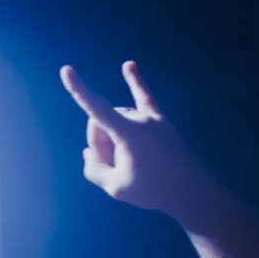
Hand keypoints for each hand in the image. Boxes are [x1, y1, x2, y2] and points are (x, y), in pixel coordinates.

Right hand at [59, 62, 229, 229]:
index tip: (66, 69)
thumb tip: (89, 153)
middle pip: (102, 121)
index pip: (96, 108)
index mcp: (129, 133)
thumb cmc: (153, 191)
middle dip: (99, 141)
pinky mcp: (161, 121)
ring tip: (127, 162)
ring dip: (112, 137)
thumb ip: (94, 169)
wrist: (192, 192)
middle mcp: (140, 119)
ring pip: (116, 118)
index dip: (79, 90)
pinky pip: (145, 96)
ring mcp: (152, 118)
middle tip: (112, 166)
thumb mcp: (115, 188)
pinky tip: (130, 65)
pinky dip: (136, 81)